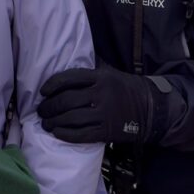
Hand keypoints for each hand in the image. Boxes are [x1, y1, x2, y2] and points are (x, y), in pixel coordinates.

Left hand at [37, 67, 158, 143]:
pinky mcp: (108, 131)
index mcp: (99, 77)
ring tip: (46, 123)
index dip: (52, 85)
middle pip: (67, 100)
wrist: (151, 108)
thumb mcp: (109, 72)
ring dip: (54, 122)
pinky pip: (82, 135)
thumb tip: (65, 59)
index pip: (69, 78)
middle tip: (41, 111)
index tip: (43, 92)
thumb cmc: (124, 88)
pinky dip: (66, 135)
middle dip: (49, 107)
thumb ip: (89, 68)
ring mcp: (105, 114)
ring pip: (72, 118)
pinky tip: (57, 133)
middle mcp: (101, 94)